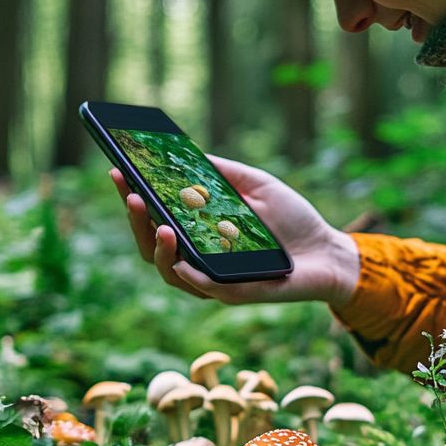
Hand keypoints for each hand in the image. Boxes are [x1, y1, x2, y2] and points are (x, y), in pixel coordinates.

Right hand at [110, 155, 359, 306]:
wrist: (329, 250)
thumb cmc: (292, 219)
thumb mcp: (255, 185)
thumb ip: (223, 172)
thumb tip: (187, 152)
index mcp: (199, 233)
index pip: (155, 220)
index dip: (133, 199)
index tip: (117, 173)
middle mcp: (200, 258)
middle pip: (152, 248)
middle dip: (136, 222)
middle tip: (131, 195)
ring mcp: (216, 279)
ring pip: (171, 273)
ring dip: (159, 251)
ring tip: (160, 226)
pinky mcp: (237, 293)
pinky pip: (206, 288)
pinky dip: (190, 273)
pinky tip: (182, 256)